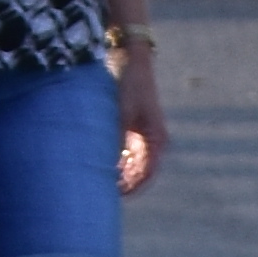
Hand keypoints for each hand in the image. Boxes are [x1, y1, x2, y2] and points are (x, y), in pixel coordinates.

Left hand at [111, 32, 166, 197]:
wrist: (131, 59)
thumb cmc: (128, 85)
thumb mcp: (121, 114)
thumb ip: (117, 141)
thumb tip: (110, 167)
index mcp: (156, 139)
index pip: (146, 174)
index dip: (132, 188)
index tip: (116, 196)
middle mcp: (153, 140)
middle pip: (141, 171)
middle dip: (125, 183)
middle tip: (104, 193)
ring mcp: (145, 134)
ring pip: (134, 163)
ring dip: (121, 173)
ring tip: (101, 182)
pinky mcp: (135, 127)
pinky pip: (128, 152)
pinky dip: (118, 160)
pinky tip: (103, 165)